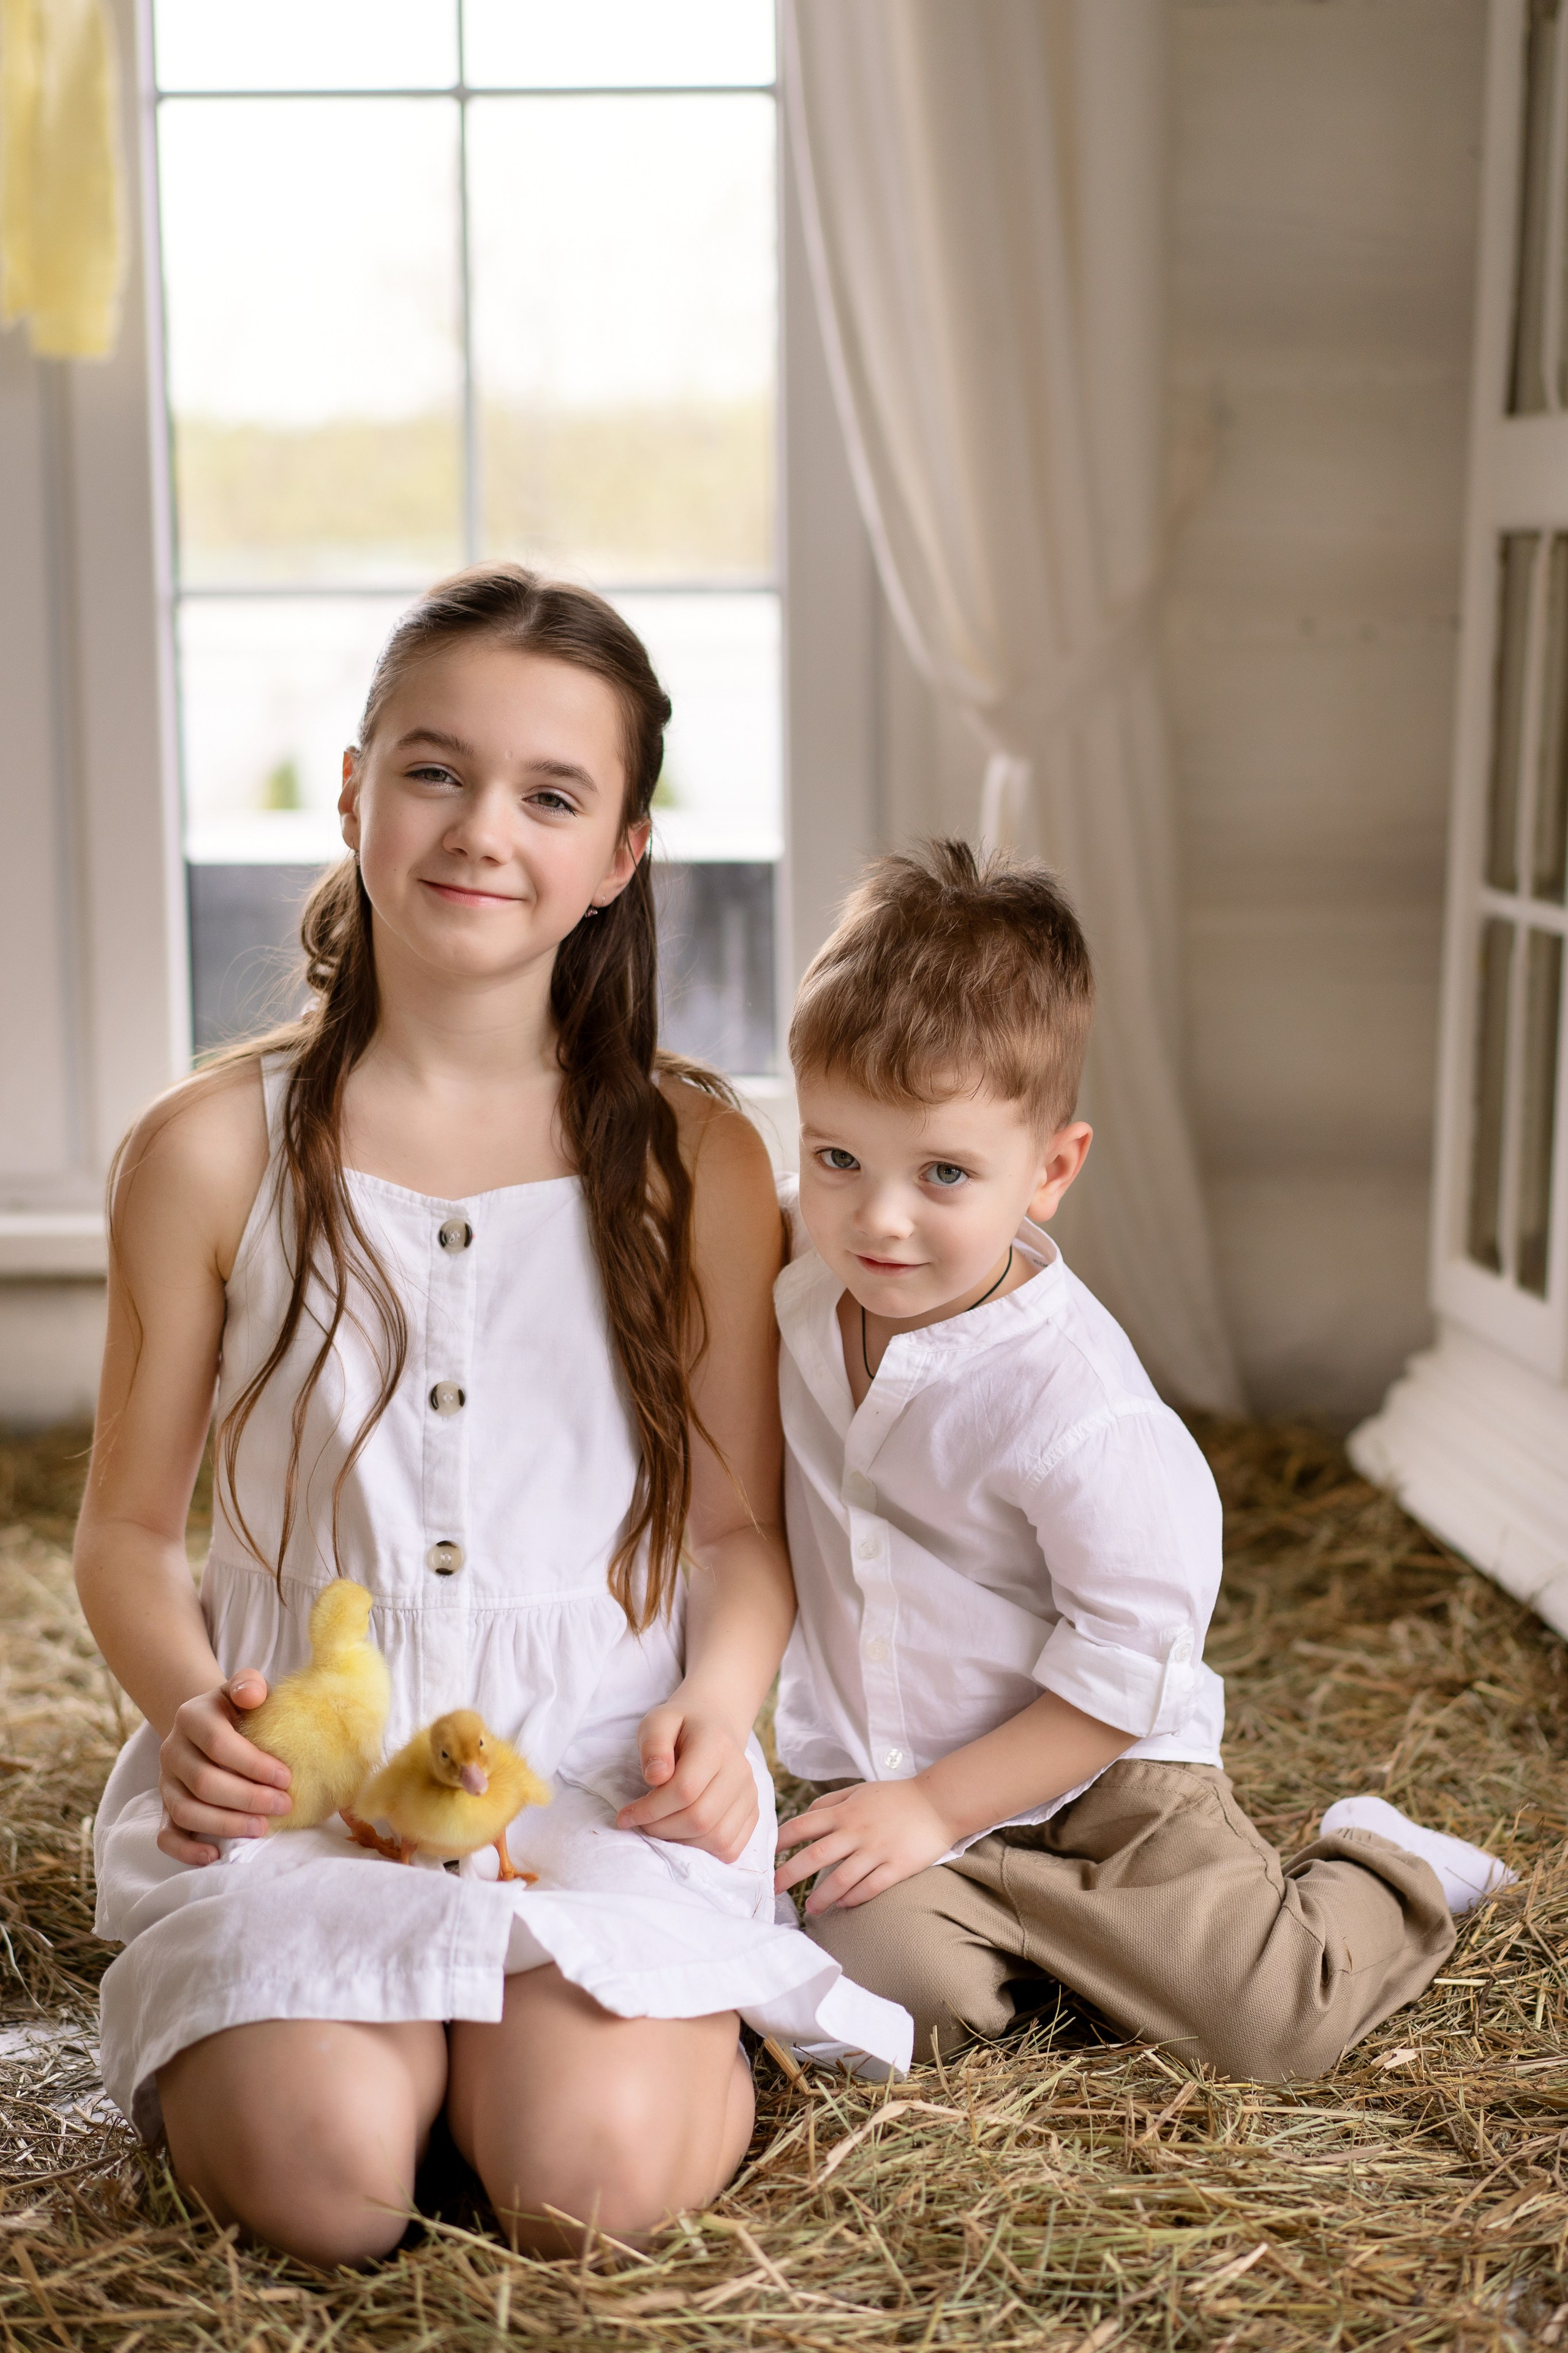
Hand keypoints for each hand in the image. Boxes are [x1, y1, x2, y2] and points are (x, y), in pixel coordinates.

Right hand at [157, 1671, 291, 1865]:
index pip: (218, 1744)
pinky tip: (215, 1855)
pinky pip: (166, 1835)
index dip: (253, 1764)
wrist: (208, 1723)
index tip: (287, 1777)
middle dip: (248, 1798)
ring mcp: (166, 1782)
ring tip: (262, 1828)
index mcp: (191, 1717)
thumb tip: (252, 1695)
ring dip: (226, 1824)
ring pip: (186, 1811)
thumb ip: (249, 1684)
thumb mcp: (243, 1687)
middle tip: (284, 1805)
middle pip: (204, 1782)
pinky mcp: (165, 1808)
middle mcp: (172, 1750)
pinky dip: (187, 1851)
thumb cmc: (237, 1708)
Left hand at [616, 1699, 758, 1863]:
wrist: (716, 1723)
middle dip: (661, 1829)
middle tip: (641, 1823)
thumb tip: (656, 1777)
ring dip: (680, 1842)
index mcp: (716, 1744)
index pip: (684, 1789)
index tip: (625, 1815)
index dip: (650, 1809)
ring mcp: (750, 1794)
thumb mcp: (658, 1722)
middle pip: (700, 1819)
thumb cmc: (681, 1726)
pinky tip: (682, 1833)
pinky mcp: (753, 1812)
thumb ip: (653, 1745)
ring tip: (660, 1827)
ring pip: (716, 1839)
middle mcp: (740, 1771)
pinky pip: (730, 1848)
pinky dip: (702, 1851)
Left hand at [774, 1778, 954, 1912]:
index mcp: (845, 1811)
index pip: (803, 1825)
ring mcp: (877, 1850)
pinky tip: (843, 1905)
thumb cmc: (896, 1797)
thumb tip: (805, 1815)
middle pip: (814, 1855)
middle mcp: (856, 1830)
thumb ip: (831, 1801)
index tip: (765, 1854)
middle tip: (774, 1889)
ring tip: (810, 1909)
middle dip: (789, 1874)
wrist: (939, 1803)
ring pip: (841, 1878)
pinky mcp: (897, 1867)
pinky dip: (853, 1898)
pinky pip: (870, 1887)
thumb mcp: (860, 1790)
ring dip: (822, 1897)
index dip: (781, 1840)